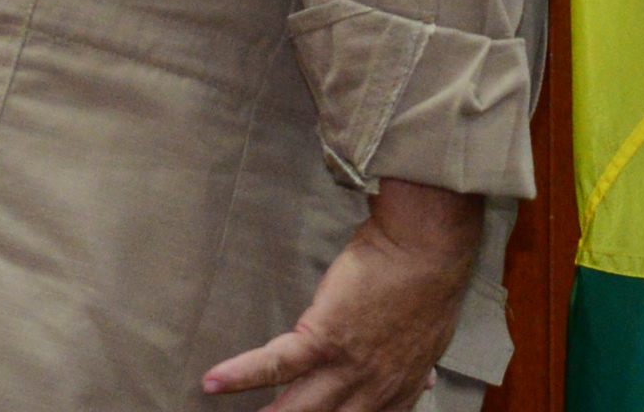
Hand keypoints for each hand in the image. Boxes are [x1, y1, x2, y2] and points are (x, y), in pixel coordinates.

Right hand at [202, 178, 483, 408]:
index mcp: (397, 391)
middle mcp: (370, 389)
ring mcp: (345, 367)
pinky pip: (274, 363)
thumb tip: (428, 383)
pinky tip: (212, 381)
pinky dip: (240, 374)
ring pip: (297, 409)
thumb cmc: (430, 285)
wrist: (428, 249)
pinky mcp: (322, 337)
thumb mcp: (430, 341)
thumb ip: (417, 370)